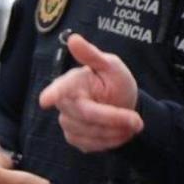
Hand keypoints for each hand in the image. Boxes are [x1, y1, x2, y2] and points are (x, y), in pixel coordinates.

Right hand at [36, 34, 142, 152]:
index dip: (54, 94)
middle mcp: (65, 103)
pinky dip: (111, 141)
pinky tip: (119, 131)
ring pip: (92, 133)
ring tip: (130, 123)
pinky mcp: (74, 137)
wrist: (122, 106)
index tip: (46, 100)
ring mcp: (67, 121)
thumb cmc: (116, 82)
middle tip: (137, 121)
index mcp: (72, 82)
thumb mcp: (111, 66)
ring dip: (116, 132)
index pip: (61, 90)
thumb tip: (73, 39)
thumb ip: (92, 55)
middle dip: (115, 119)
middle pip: (88, 116)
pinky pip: (92, 145)